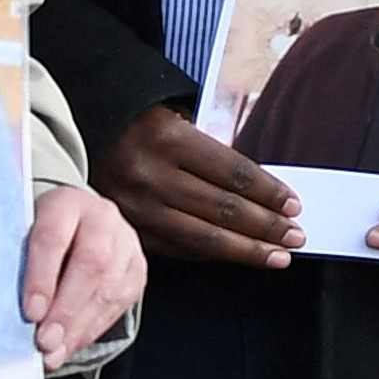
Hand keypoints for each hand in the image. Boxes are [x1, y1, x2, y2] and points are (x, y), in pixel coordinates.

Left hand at [17, 184, 144, 366]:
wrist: (78, 222)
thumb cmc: (39, 236)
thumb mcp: (22, 234)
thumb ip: (16, 263)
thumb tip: (0, 312)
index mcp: (65, 202)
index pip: (53, 238)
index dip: (41, 277)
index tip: (30, 313)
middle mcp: (102, 218)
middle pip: (91, 264)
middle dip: (66, 309)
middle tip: (45, 341)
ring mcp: (126, 243)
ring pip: (109, 287)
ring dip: (80, 326)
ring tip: (55, 353)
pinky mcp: (138, 268)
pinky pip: (121, 303)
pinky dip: (93, 329)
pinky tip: (72, 344)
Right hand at [104, 103, 299, 269]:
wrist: (82, 132)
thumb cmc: (142, 125)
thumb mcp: (178, 122)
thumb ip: (214, 156)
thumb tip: (265, 193)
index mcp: (169, 138)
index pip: (235, 174)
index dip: (270, 193)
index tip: (294, 206)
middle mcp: (150, 174)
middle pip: (224, 209)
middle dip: (267, 226)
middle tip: (296, 236)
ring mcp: (134, 205)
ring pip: (203, 236)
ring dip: (247, 249)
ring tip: (278, 256)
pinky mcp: (125, 227)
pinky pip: (177, 248)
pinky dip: (211, 254)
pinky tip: (235, 256)